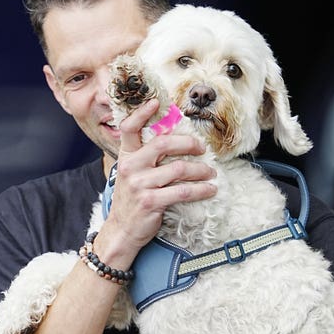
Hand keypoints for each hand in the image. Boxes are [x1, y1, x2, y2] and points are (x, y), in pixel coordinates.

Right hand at [97, 100, 217, 262]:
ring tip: (211, 173)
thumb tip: (170, 141)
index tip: (156, 102)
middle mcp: (130, 167)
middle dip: (189, 143)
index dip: (141, 113)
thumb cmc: (131, 201)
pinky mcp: (151, 201)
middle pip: (164, 144)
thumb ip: (144, 158)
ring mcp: (140, 184)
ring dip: (200, 170)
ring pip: (179, 169)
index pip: (129, 128)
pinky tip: (209, 190)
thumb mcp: (132, 175)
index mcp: (126, 157)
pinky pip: (182, 192)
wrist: (122, 230)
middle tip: (202, 148)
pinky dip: (200, 190)